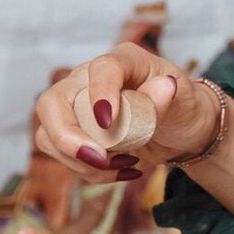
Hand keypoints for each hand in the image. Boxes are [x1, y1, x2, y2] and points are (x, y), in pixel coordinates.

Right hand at [32, 43, 215, 181]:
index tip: (109, 122)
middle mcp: (88, 80)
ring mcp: (76, 107)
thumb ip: (168, 95)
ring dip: (82, 161)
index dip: (100, 93)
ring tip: (126, 164)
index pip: (101, 69)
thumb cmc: (182, 105)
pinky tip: (124, 171)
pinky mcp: (75, 134)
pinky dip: (92, 172)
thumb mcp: (183, 99)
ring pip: (50, 136)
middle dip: (67, 137)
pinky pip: (64, 157)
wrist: (181, 130)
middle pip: (52, 103)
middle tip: (100, 159)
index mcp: (122, 61)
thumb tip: (165, 85)